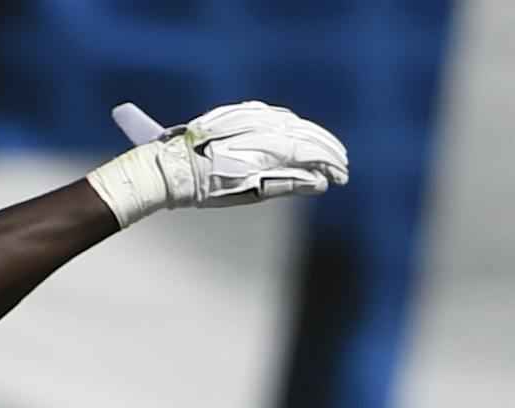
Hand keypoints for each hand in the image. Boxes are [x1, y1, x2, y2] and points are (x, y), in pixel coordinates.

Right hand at [88, 101, 349, 227]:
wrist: (171, 171)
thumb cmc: (183, 160)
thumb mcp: (211, 141)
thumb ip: (233, 138)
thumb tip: (251, 143)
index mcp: (245, 118)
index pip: (287, 122)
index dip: (309, 133)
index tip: (323, 144)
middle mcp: (255, 129)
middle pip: (301, 133)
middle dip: (325, 146)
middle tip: (343, 160)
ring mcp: (258, 148)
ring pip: (304, 150)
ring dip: (326, 161)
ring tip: (342, 172)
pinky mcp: (259, 171)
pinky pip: (292, 172)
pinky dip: (312, 176)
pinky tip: (328, 182)